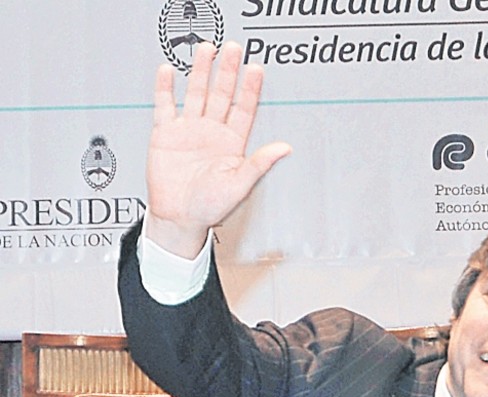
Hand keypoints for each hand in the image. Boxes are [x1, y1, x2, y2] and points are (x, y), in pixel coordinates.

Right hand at [145, 41, 290, 257]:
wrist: (179, 218)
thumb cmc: (210, 207)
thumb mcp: (240, 185)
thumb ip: (260, 163)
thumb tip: (285, 148)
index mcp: (232, 143)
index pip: (243, 109)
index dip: (250, 89)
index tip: (256, 69)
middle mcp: (212, 132)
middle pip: (221, 94)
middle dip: (227, 72)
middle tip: (232, 49)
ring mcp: (189, 130)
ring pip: (196, 94)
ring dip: (200, 72)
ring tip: (205, 50)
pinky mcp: (165, 134)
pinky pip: (164, 106)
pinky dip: (165, 89)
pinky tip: (169, 71)